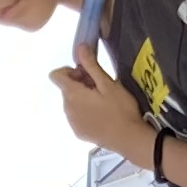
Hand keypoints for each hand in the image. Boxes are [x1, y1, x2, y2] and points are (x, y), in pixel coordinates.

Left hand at [51, 45, 151, 161]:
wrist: (129, 139)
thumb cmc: (120, 109)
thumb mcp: (107, 83)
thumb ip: (90, 65)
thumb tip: (79, 47)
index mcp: (72, 94)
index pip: (56, 75)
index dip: (70, 70)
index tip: (88, 74)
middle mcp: (67, 109)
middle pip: (66, 89)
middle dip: (80, 84)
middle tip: (101, 87)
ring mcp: (72, 123)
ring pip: (72, 103)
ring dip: (82, 98)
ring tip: (103, 102)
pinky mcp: (79, 133)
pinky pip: (76, 116)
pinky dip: (85, 112)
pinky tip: (102, 116)